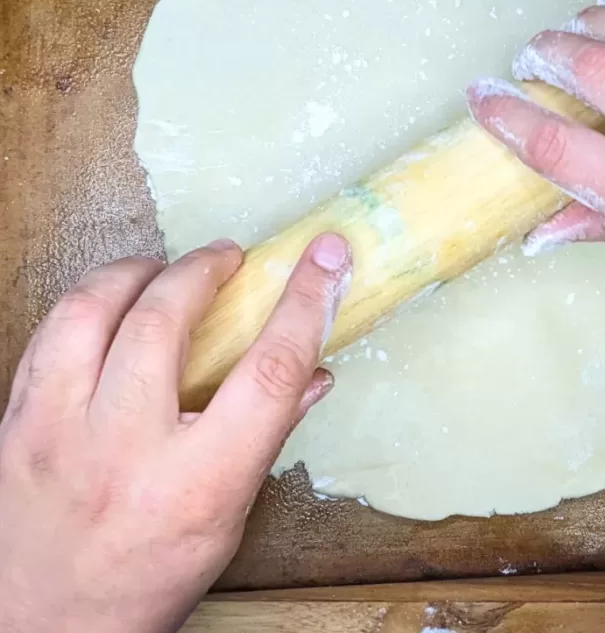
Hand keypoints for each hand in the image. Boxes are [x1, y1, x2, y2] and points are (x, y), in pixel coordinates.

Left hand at [0, 233, 351, 632]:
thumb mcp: (227, 523)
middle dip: (205, 269)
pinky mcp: (15, 424)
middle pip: (167, 321)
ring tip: (165, 269)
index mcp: (199, 484)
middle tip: (229, 258)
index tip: (325, 258)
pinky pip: (48, 334)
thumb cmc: (146, 581)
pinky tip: (111, 303)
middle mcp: (125, 450)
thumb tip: (312, 376)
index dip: (305, 303)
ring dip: (138, 272)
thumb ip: (265, 440)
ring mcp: (58, 432)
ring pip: (91, 310)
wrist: (44, 627)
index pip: (269, 372)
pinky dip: (87, 302)